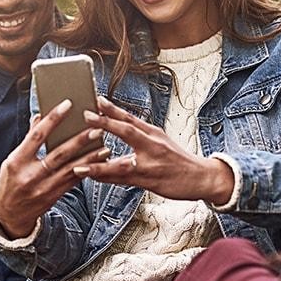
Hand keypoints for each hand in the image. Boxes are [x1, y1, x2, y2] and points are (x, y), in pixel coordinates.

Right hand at [0, 99, 110, 238]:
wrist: (8, 215)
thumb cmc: (9, 183)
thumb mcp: (11, 160)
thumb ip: (28, 140)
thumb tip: (38, 117)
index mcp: (16, 161)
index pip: (37, 136)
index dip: (53, 119)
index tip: (68, 105)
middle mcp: (31, 175)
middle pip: (59, 154)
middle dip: (80, 141)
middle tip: (96, 128)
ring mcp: (43, 188)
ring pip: (71, 170)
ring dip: (90, 158)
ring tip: (104, 146)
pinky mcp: (54, 197)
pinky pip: (73, 182)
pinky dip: (87, 171)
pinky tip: (98, 162)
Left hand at [74, 96, 234, 203]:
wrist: (202, 178)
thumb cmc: (178, 159)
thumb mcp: (162, 141)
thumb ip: (141, 134)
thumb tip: (119, 124)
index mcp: (154, 133)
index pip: (131, 117)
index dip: (113, 108)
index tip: (96, 99)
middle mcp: (153, 146)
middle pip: (128, 132)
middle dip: (106, 123)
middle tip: (86, 115)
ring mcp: (151, 165)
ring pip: (122, 163)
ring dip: (99, 165)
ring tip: (79, 165)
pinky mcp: (150, 181)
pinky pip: (124, 181)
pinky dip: (108, 179)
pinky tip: (93, 179)